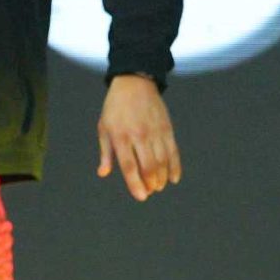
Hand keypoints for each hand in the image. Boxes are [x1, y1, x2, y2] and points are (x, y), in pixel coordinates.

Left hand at [97, 74, 180, 200]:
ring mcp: (155, 132)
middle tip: (150, 191)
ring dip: (162, 177)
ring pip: (163, 161)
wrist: (134, 82)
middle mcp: (139, 135)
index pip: (129, 165)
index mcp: (121, 136)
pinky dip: (175, 166)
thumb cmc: (115, 108)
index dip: (135, 183)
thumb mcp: (104, 128)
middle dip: (151, 183)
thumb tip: (104, 173)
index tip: (141, 197)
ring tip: (159, 186)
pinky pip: (173, 151)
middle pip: (149, 166)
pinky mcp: (167, 128)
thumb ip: (106, 153)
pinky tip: (174, 178)